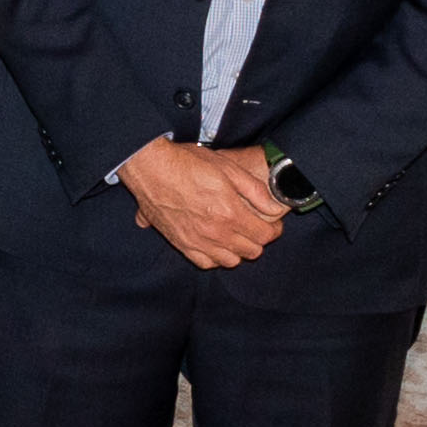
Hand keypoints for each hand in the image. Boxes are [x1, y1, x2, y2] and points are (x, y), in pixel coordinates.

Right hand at [120, 139, 286, 270]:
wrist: (151, 167)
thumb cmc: (189, 163)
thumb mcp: (228, 168)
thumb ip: (256, 191)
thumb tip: (276, 209)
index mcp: (230, 213)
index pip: (264, 236)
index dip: (274, 230)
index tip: (272, 224)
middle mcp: (215, 232)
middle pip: (251, 252)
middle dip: (259, 240)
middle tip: (256, 227)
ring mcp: (196, 241)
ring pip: (230, 261)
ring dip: (238, 250)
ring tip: (235, 235)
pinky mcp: (180, 243)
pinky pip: (205, 263)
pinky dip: (215, 257)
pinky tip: (215, 244)